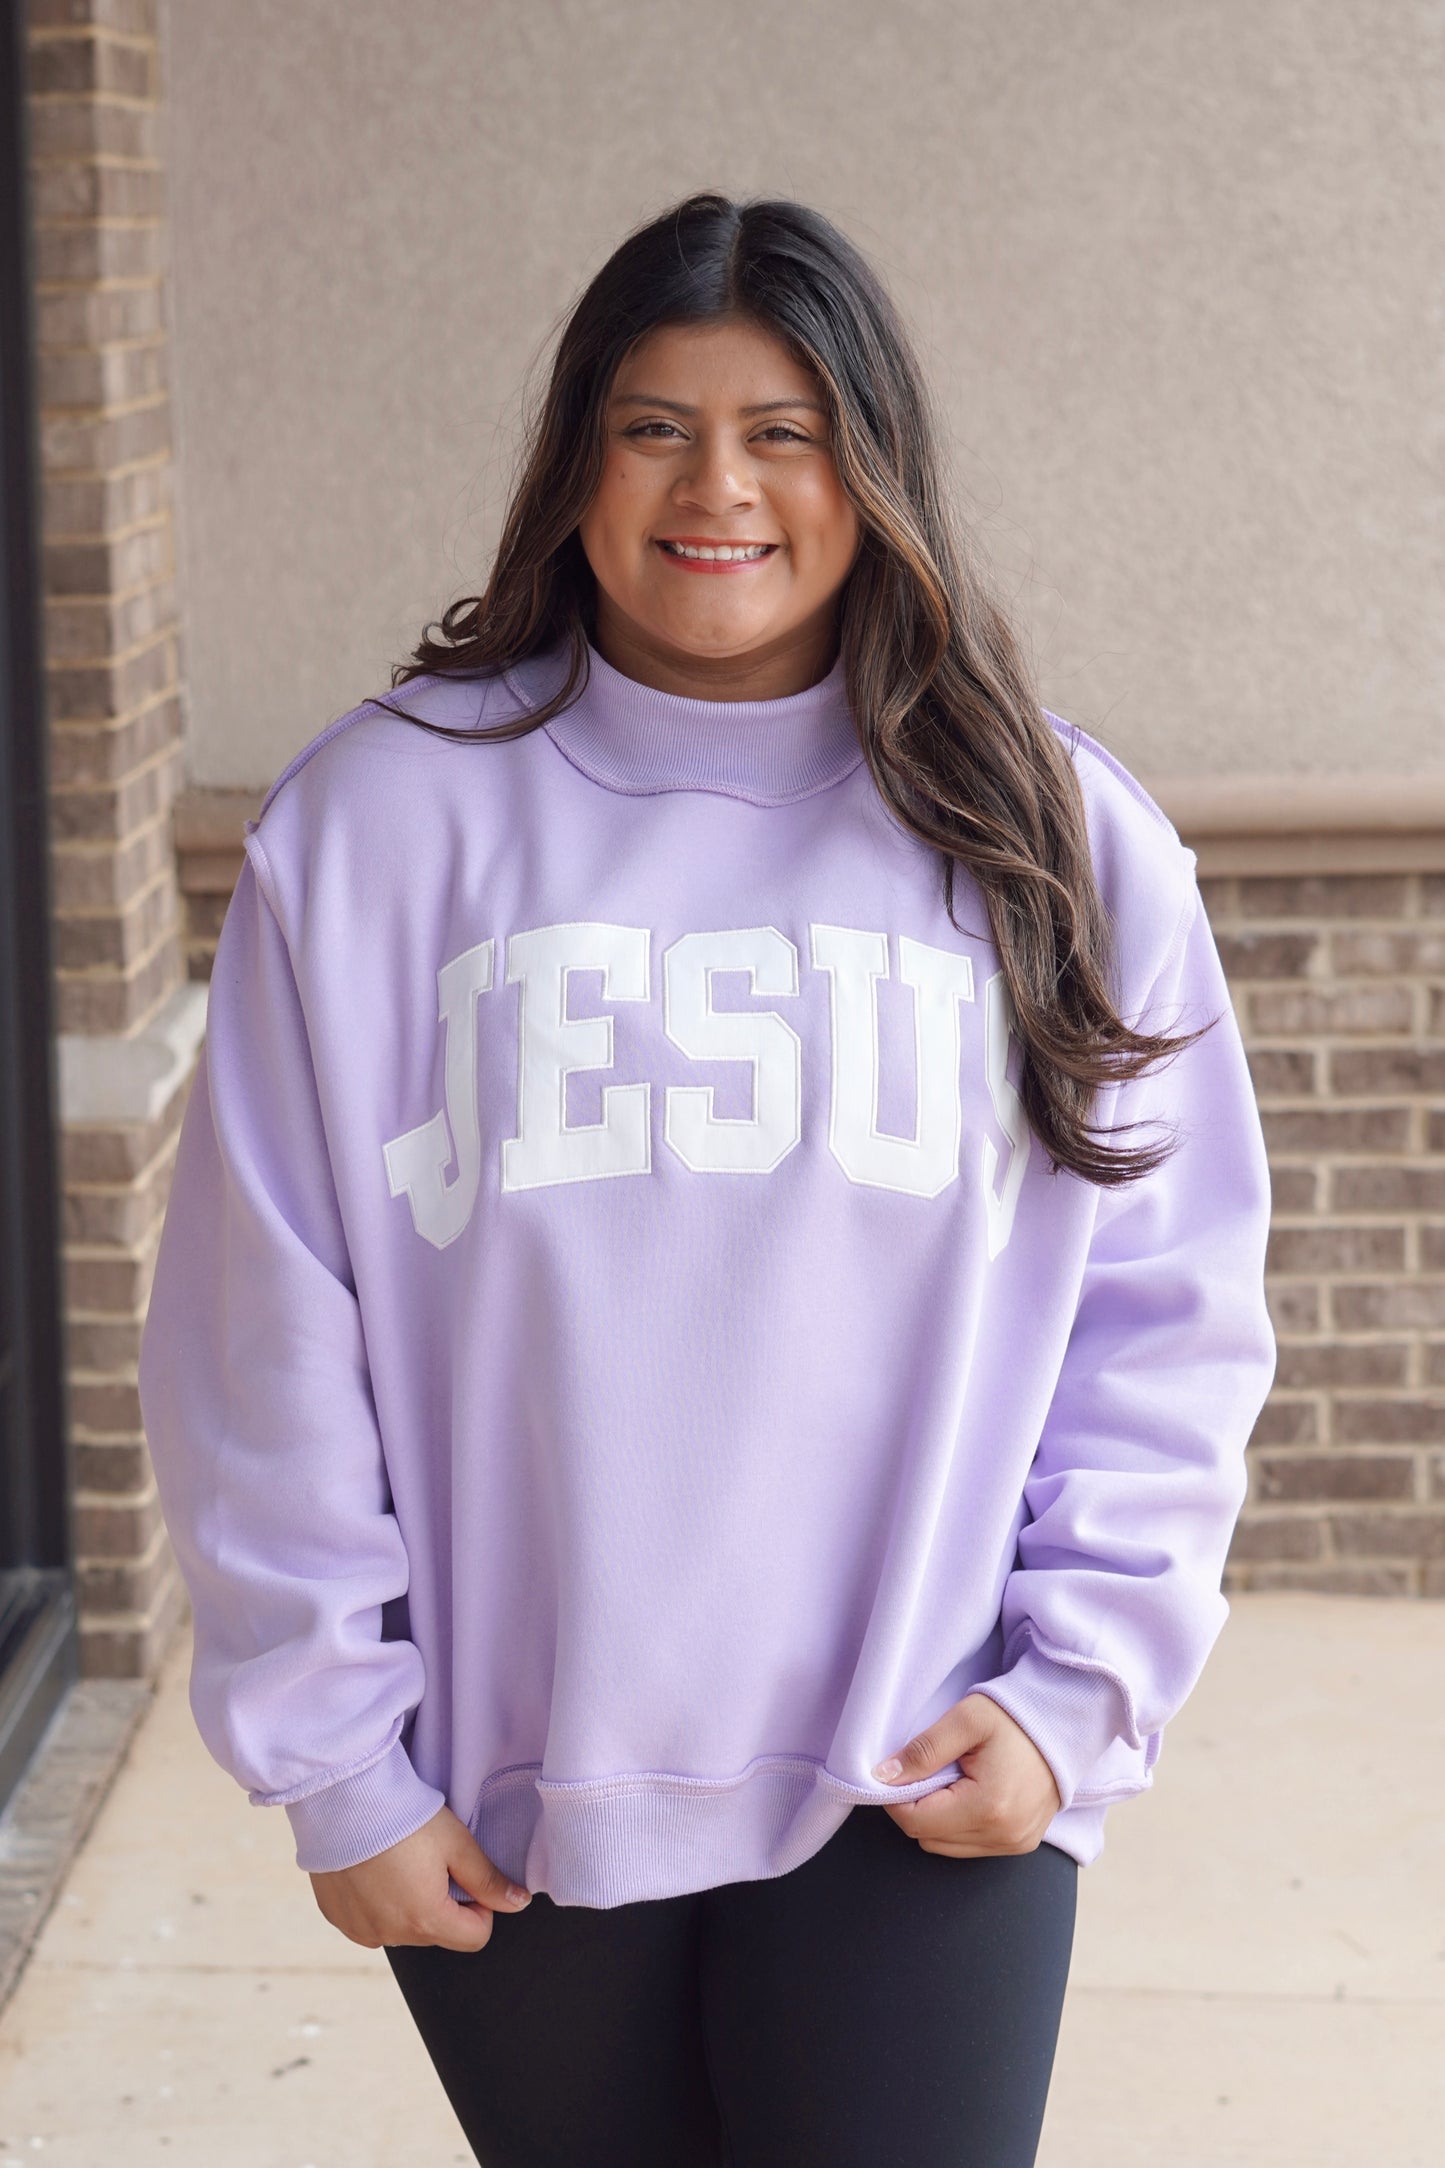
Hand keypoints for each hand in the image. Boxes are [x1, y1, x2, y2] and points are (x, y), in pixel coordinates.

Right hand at [308, 1803, 532, 1950]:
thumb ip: (488, 1880)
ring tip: (398, 1860)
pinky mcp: (338, 1919)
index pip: (475, 1937)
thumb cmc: (404, 1817)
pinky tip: (373, 1869)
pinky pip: (371, 1922)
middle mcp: (391, 1935)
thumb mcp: (457, 1843)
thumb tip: (519, 1902)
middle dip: (443, 1903)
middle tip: (428, 1859)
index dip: (480, 1905)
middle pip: (438, 1933)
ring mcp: (361, 1930)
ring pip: (404, 1929)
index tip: (464, 1874)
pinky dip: (378, 1903)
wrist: (343, 1798)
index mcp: (426, 1921)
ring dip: (409, 1904)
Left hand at [872, 1693, 1062, 1857]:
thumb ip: (923, 1750)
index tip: (896, 1771)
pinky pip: (969, 1846)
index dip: (894, 1798)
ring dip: (936, 1818)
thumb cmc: (1015, 1716)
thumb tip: (882, 1777)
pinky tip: (968, 1793)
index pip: (915, 1822)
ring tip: (952, 1779)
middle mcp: (1004, 1836)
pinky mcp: (1021, 1844)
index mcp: (988, 1807)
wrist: (1065, 1722)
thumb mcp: (966, 1720)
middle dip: (915, 1807)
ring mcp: (1014, 1844)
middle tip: (928, 1770)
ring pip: (945, 1846)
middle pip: (928, 1838)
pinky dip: (957, 1824)